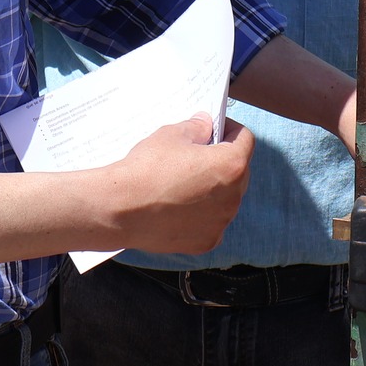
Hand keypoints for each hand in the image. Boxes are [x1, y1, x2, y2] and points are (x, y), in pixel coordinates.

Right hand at [101, 115, 253, 253]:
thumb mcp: (171, 135)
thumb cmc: (147, 168)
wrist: (120, 208)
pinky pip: (212, 222)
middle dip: (224, 160)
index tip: (217, 129)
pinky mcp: (206, 241)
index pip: (245, 140)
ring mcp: (221, 222)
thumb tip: (205, 124)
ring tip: (186, 183)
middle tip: (201, 154)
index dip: (231, 130)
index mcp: (231, 166)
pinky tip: (180, 207)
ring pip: (226, 199)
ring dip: (214, 189)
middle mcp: (233, 197)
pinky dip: (202, 214)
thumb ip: (196, 127)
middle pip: (239, 172)